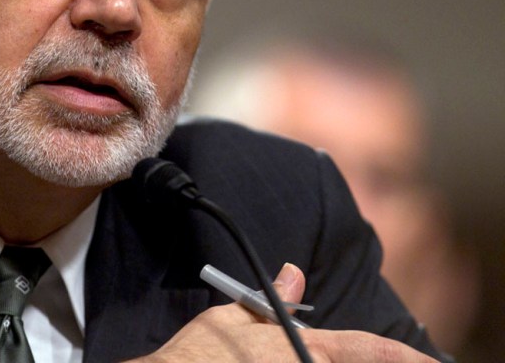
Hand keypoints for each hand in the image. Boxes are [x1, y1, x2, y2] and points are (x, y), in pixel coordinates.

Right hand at [127, 263, 438, 362]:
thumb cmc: (199, 354)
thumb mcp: (233, 315)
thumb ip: (274, 301)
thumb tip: (294, 274)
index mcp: (303, 350)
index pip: (367, 350)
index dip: (405, 356)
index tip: (430, 361)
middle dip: (350, 360)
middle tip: (318, 349)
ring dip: (322, 360)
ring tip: (271, 353)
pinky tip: (268, 362)